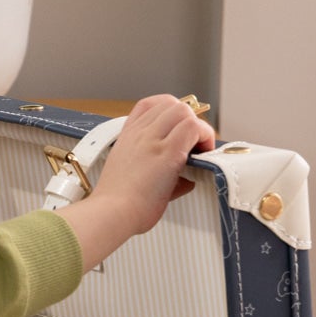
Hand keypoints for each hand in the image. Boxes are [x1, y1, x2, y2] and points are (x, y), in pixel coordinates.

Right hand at [60, 95, 215, 271]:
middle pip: (170, 103)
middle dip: (187, 118)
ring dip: (197, 127)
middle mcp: (139, 133)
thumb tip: (184, 181)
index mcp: (128, 137)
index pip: (149, 105)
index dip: (168, 112)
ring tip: (199, 148)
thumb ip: (159, 174)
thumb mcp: (132, 179)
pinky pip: (193, 127)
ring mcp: (152, 140)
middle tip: (193, 142)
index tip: (177, 129)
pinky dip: (204, 136)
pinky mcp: (168, 152)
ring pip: (183, 110)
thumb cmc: (118, 204)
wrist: (111, 213)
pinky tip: (203, 154)